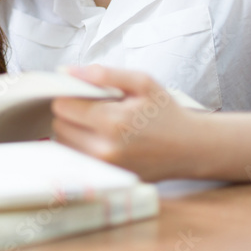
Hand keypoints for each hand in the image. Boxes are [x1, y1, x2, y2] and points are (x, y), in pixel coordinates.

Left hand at [50, 65, 203, 180]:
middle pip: (59, 125)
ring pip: (64, 144)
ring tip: (97, 124)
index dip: (69, 95)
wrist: (191, 148)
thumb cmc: (166, 112)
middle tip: (93, 109)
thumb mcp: (141, 82)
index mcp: (112, 121)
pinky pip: (77, 159)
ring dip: (73, 131)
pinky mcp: (107, 178)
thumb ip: (104, 74)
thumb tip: (67, 71)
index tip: (83, 94)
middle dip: (71, 113)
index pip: (62, 106)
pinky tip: (99, 139)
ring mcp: (105, 168)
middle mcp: (105, 149)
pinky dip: (81, 147)